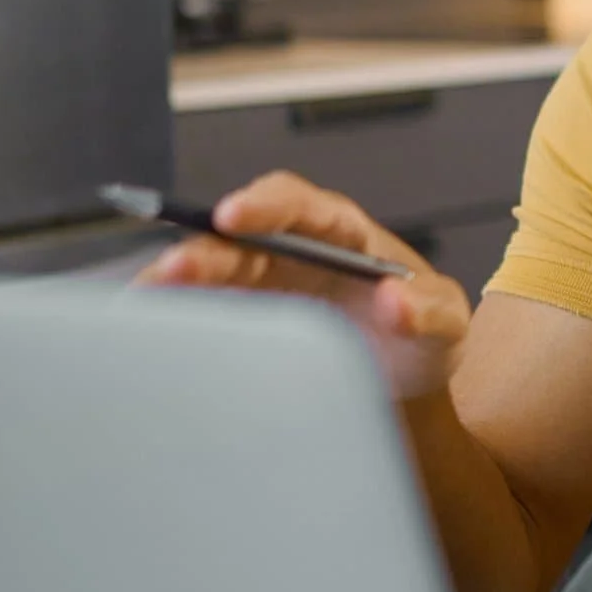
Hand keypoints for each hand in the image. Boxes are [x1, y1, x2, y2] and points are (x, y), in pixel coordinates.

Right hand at [132, 170, 468, 399]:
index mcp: (342, 233)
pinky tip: (150, 338)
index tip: (233, 217)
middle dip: (204, 251)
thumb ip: (432, 311)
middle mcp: (293, 251)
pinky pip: (204, 314)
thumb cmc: (424, 339)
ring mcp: (262, 287)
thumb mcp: (447, 325)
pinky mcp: (244, 323)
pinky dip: (176, 322)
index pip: (297, 205)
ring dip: (176, 285)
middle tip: (171, 272)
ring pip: (210, 275)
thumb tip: (394, 300)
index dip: (262, 205)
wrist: (405, 386)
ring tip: (143, 306)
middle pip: (239, 240)